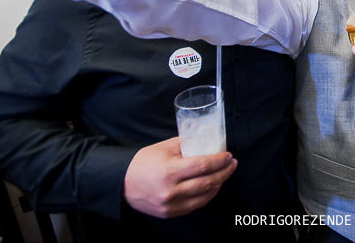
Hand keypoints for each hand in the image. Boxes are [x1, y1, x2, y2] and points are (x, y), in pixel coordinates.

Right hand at [123, 137, 237, 217]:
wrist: (122, 183)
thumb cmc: (144, 162)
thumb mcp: (164, 148)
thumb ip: (186, 144)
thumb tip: (207, 140)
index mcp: (170, 171)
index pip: (203, 166)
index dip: (219, 161)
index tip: (228, 155)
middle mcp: (172, 191)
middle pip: (208, 182)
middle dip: (225, 172)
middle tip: (232, 163)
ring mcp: (172, 204)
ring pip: (205, 196)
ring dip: (219, 184)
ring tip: (225, 173)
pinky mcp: (171, 213)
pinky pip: (196, 205)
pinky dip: (207, 195)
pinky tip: (213, 186)